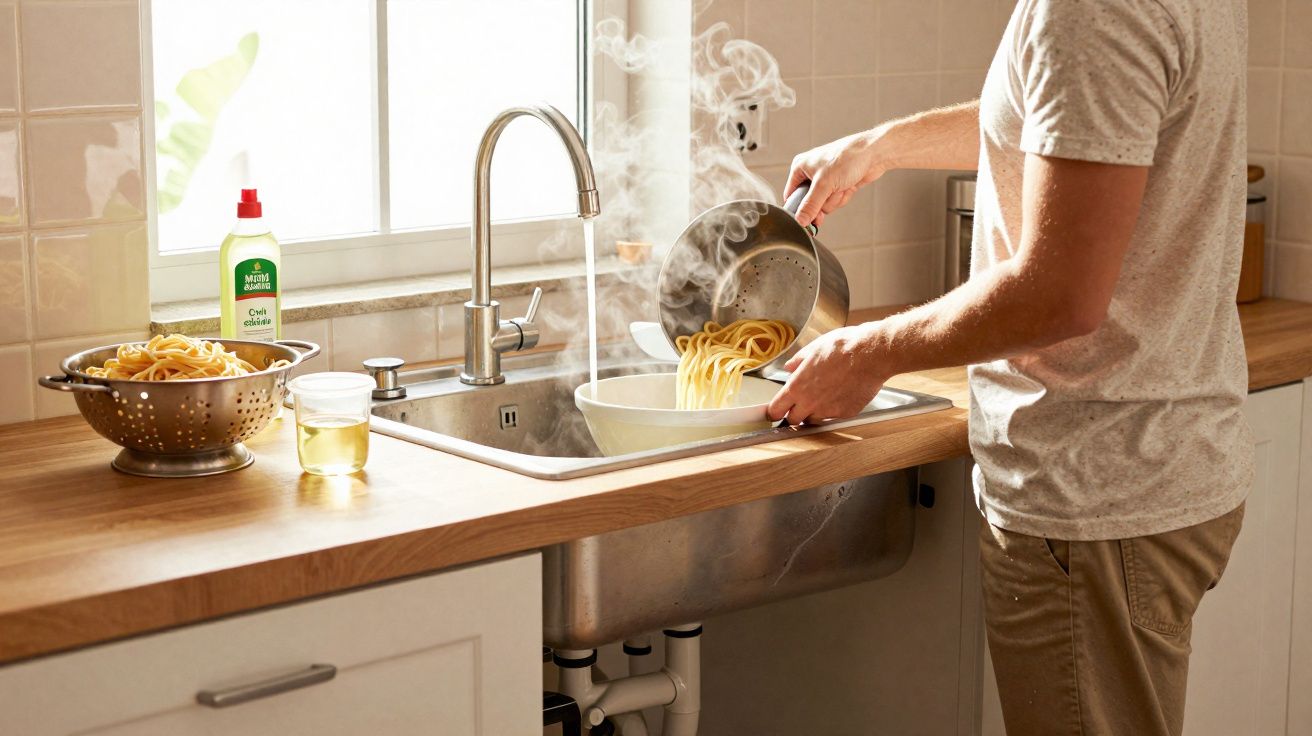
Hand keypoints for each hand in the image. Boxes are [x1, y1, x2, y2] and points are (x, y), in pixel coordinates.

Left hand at [766, 324, 890, 424]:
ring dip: (813, 412)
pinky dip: (833, 409)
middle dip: (793, 413)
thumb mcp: (814, 348)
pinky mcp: (846, 413)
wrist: (871, 354)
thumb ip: (798, 361)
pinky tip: (839, 395)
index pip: (776, 409)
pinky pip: (833, 416)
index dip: (773, 411)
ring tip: (822, 396)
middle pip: (793, 420)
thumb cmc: (844, 347)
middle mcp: (811, 403)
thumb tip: (790, 366)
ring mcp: (829, 410)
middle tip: (798, 403)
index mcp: (798, 386)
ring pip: (813, 420)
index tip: (773, 410)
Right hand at [786, 127, 889, 226]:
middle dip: (823, 202)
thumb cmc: (848, 157)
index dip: (798, 208)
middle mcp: (811, 173)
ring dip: (835, 199)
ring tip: (842, 185)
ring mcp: (826, 180)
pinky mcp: (838, 185)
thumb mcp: (824, 184)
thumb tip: (800, 220)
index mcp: (800, 167)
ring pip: (824, 204)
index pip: (791, 195)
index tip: (806, 218)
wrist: (874, 154)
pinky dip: (843, 197)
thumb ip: (810, 205)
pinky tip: (849, 186)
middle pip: (810, 203)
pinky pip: (835, 201)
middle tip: (830, 195)